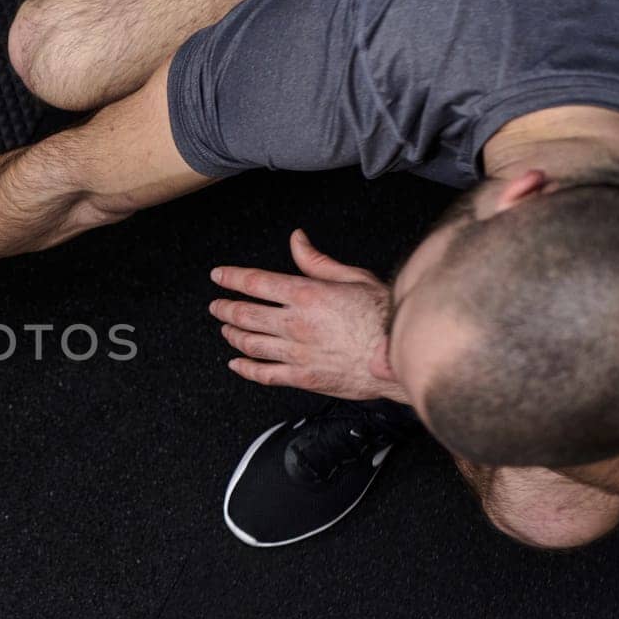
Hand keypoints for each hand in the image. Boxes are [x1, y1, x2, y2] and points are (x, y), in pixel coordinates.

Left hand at [209, 229, 408, 402]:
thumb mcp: (354, 277)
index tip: (219, 276)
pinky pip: (265, 374)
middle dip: (225, 308)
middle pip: (246, 314)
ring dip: (233, 335)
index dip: (232, 278)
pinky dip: (245, 369)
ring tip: (226, 329)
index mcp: (306, 295)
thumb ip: (318, 262)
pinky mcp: (303, 378)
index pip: (255, 282)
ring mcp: (296, 353)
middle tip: (217, 305)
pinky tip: (237, 364)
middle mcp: (295, 324)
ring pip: (251, 344)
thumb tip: (297, 241)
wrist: (401, 355)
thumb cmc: (385, 316)